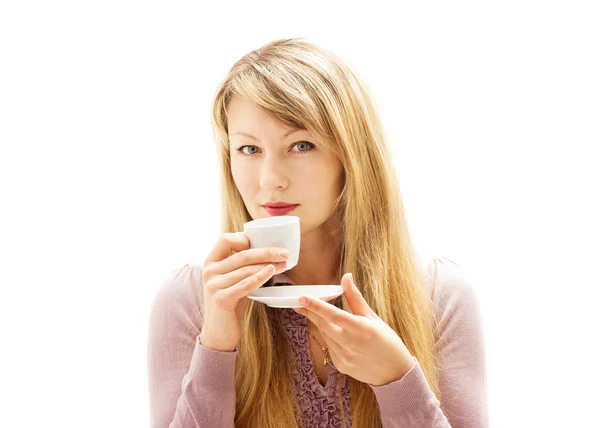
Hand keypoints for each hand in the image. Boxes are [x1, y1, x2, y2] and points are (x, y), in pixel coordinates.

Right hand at [200, 233, 289, 351]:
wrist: (218, 333)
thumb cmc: (231, 303)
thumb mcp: (233, 280)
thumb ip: (242, 265)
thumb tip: (270, 251)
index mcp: (211, 262)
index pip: (225, 240)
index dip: (245, 238)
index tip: (265, 242)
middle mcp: (209, 271)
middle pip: (242, 255)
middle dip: (267, 251)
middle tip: (284, 252)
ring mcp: (213, 285)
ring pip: (246, 269)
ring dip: (269, 264)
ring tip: (285, 264)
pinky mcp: (221, 299)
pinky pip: (245, 284)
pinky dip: (260, 277)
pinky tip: (271, 271)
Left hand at [293, 273, 414, 385]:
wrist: (395, 374)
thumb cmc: (388, 342)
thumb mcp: (374, 318)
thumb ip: (356, 298)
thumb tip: (346, 277)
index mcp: (362, 329)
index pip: (334, 315)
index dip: (316, 306)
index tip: (302, 298)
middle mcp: (351, 345)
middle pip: (323, 325)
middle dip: (310, 313)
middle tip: (299, 303)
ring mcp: (345, 358)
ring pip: (325, 336)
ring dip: (321, 324)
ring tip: (320, 315)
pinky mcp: (341, 366)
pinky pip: (330, 347)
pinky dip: (329, 337)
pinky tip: (336, 334)